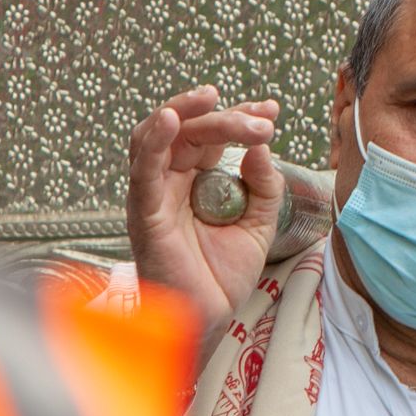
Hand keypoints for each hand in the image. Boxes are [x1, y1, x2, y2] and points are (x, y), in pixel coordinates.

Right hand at [127, 85, 283, 347]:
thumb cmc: (223, 275)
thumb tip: (262, 147)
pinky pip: (143, 169)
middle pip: (191, 130)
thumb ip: (263, 186)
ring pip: (160, 137)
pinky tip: (170, 118)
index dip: (240, 116)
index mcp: (197, 180)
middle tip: (263, 121)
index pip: (214, 135)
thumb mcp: (258, 224)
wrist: (206, 318)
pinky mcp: (144, 211)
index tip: (272, 110)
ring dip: (185, 111)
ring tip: (212, 97)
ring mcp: (155, 193)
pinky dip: (153, 140)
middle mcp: (172, 180)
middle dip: (228, 118)